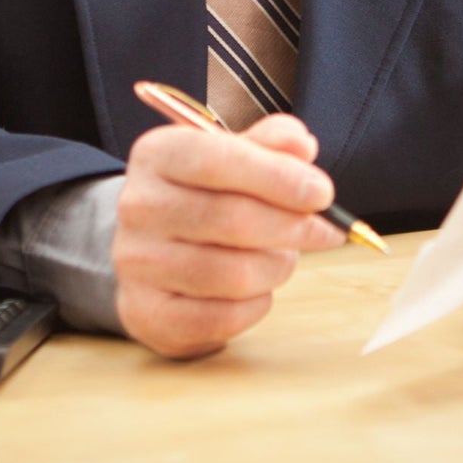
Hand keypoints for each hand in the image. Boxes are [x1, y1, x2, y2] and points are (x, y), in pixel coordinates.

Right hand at [113, 112, 344, 358]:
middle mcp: (138, 206)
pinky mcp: (147, 314)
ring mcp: (136, 263)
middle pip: (231, 219)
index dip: (277, 177)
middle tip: (326, 231)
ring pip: (233, 274)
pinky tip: (259, 287)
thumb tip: (302, 146)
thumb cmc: (203, 194)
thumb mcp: (232, 154)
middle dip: (292, 226)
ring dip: (277, 267)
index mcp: (157, 154)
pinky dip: (257, 304)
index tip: (322, 193)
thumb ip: (270, 144)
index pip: (217, 159)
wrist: (149, 246)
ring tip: (285, 256)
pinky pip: (222, 318)